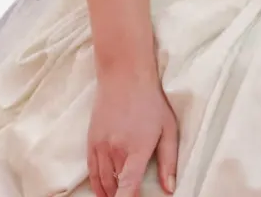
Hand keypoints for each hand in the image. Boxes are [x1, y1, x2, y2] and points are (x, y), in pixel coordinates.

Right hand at [87, 73, 178, 195]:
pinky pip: (91, 171)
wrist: (125, 75)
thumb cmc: (151, 101)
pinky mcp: (91, 141)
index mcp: (137, 149)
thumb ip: (169, 161)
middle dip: (124, 195)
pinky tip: (104, 191)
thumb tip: (170, 189)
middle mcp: (116, 150)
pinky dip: (97, 185)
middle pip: (116, 188)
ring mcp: (101, 146)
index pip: (128, 186)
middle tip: (133, 193)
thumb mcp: (168, 128)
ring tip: (119, 195)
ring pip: (103, 182)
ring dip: (110, 193)